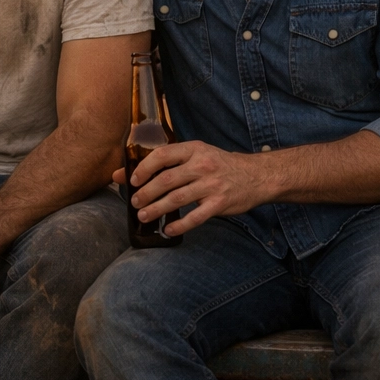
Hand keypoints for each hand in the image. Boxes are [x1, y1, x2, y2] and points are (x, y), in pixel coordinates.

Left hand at [115, 140, 263, 235]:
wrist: (255, 176)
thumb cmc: (219, 165)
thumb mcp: (196, 155)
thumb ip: (166, 162)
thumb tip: (124, 173)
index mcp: (194, 149)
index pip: (162, 155)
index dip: (144, 168)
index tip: (133, 180)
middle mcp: (202, 165)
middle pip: (167, 180)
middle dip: (147, 193)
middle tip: (135, 202)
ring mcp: (212, 185)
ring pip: (177, 199)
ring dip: (157, 209)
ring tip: (144, 216)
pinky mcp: (219, 203)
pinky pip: (195, 217)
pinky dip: (179, 225)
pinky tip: (167, 230)